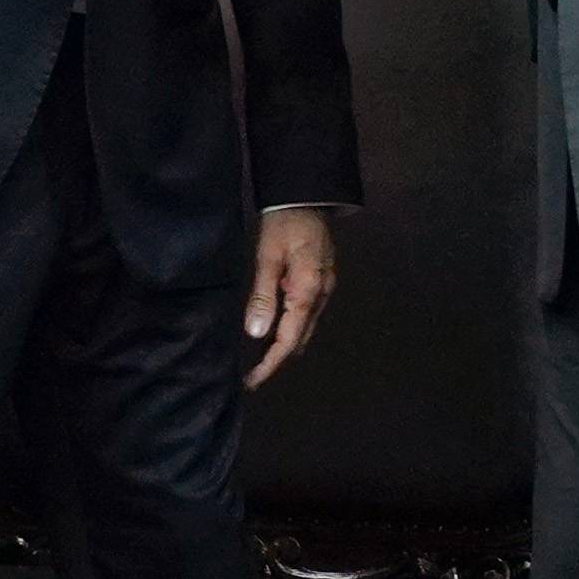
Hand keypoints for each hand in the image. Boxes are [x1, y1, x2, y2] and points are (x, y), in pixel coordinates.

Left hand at [243, 202, 336, 386]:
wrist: (306, 197)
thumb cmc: (282, 224)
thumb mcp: (267, 258)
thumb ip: (263, 297)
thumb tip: (256, 334)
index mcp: (309, 290)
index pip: (289, 338)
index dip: (271, 363)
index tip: (252, 381)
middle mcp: (322, 295)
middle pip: (300, 338)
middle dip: (277, 358)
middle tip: (251, 374)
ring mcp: (326, 288)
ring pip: (305, 328)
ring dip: (284, 344)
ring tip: (258, 359)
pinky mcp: (322, 282)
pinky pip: (307, 314)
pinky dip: (291, 327)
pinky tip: (275, 329)